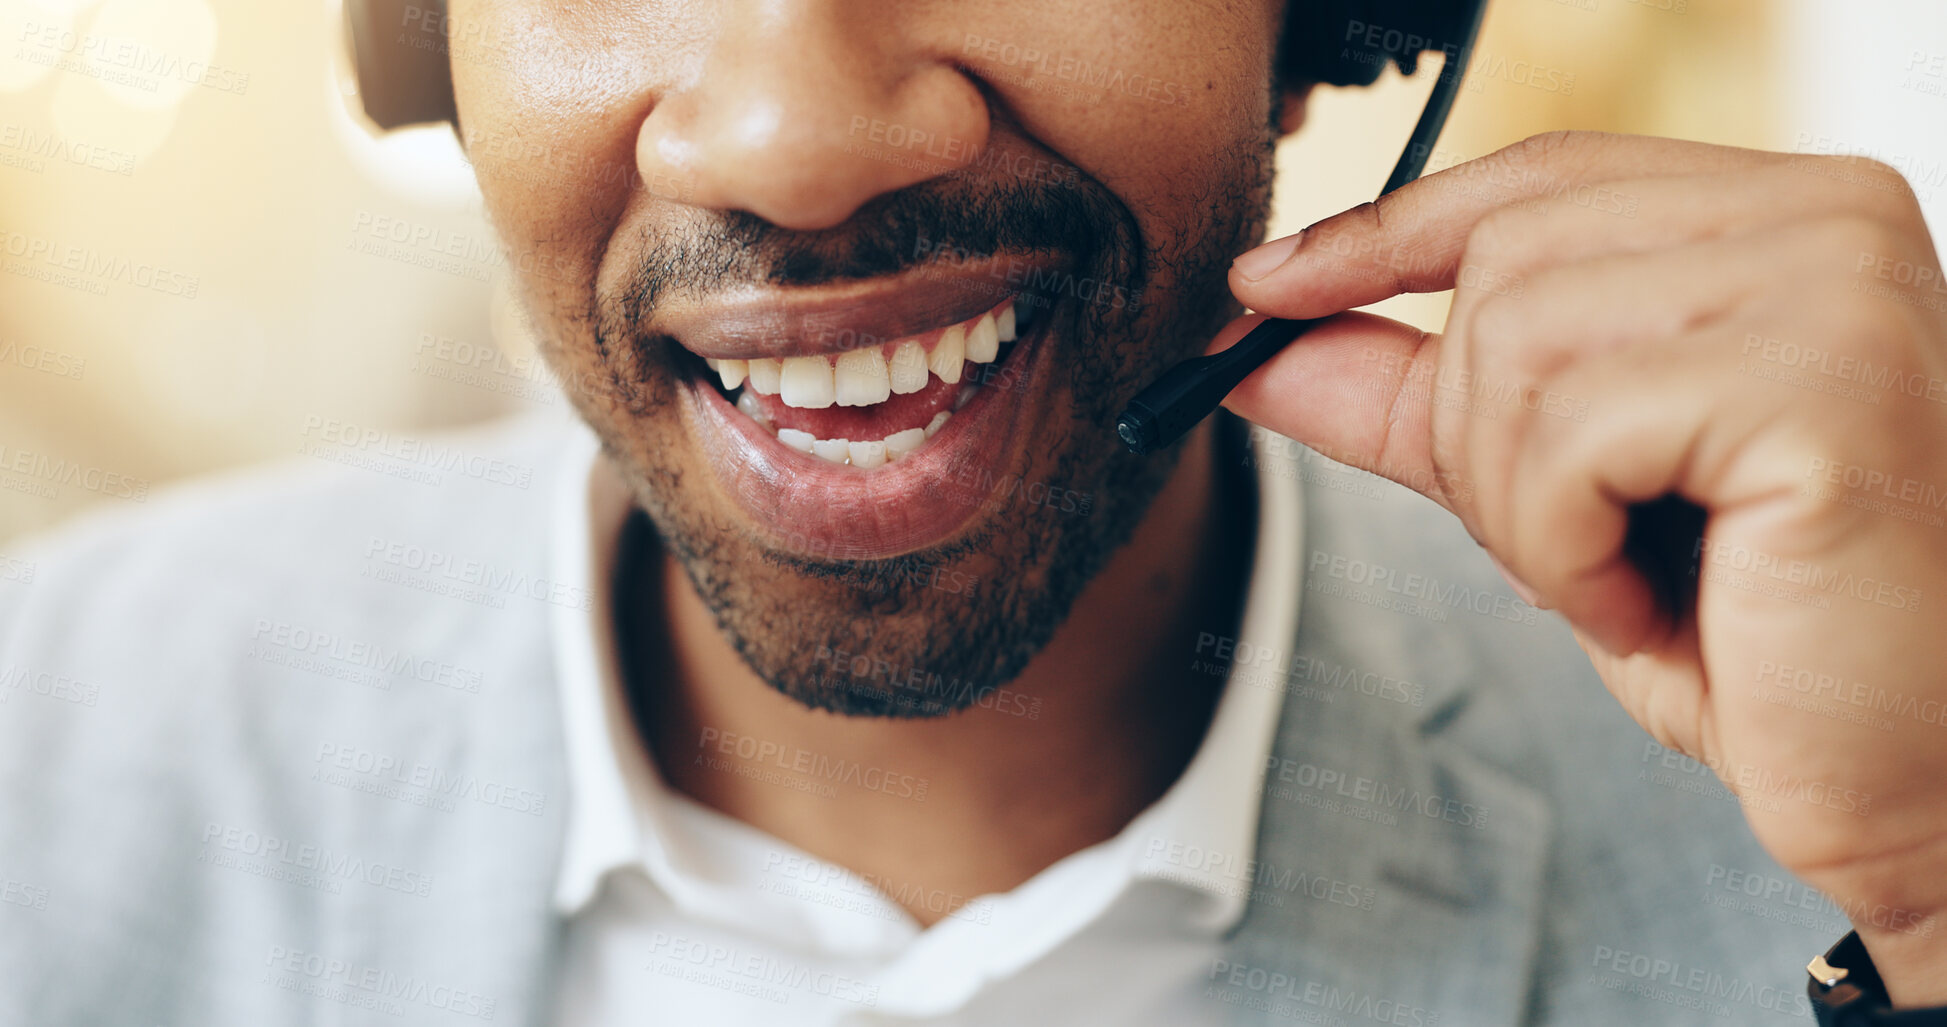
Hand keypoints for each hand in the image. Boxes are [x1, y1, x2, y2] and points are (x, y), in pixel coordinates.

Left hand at [1221, 131, 1946, 1003]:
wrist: (1899, 771)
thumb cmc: (1749, 630)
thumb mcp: (1549, 489)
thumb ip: (1415, 397)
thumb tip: (1258, 326)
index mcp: (1777, 217)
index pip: (1534, 181)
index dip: (1383, 234)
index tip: (1264, 287)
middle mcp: (1827, 216)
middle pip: (1503, 266)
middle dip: (1478, 434)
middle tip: (1572, 547)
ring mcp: (1838, 287)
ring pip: (1518, 346)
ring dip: (1522, 506)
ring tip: (1624, 578)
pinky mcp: (1826, 384)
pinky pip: (1573, 434)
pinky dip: (1568, 549)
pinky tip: (1657, 601)